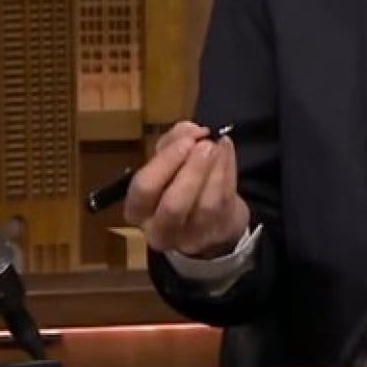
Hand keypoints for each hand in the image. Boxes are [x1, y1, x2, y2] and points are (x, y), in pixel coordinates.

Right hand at [126, 121, 250, 257]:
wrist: (210, 219)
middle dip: (192, 170)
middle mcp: (160, 229)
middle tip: (205, 144)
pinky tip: (226, 150)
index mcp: (138, 210)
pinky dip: (228, 171)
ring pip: (205, 204)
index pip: (144, 188)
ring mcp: (192, 236)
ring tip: (217, 145)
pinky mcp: (218, 232)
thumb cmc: (179, 186)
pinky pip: (225, 200)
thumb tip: (189, 130)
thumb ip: (172, 142)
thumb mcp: (168, 163)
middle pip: (174, 204)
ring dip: (214, 168)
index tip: (186, 141)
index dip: (165, 162)